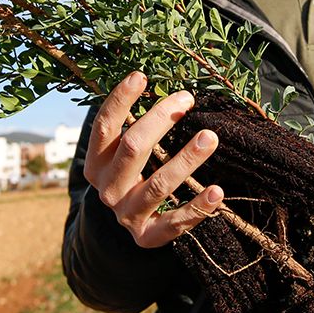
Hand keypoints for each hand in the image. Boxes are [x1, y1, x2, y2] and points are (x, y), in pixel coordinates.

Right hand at [84, 71, 221, 247]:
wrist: (126, 228)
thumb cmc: (131, 177)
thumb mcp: (121, 155)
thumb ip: (135, 128)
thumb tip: (165, 90)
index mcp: (96, 164)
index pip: (104, 128)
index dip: (120, 100)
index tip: (140, 75)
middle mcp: (107, 189)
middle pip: (132, 149)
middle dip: (160, 120)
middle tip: (187, 99)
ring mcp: (126, 214)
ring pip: (157, 184)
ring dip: (186, 159)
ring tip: (209, 137)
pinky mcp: (147, 237)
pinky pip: (174, 222)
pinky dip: (197, 207)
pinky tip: (217, 192)